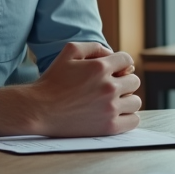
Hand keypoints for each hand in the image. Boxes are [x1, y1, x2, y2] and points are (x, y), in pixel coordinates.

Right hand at [0, 42, 141, 136]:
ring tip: (112, 102)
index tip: (112, 72)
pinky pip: (134, 120)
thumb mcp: (69, 52)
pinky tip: (116, 115)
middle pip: (134, 81)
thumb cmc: (52, 80)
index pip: (127, 60)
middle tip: (109, 88)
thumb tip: (112, 55)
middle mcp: (108, 87)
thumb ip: (94, 46)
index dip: (120, 64)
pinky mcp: (109, 127)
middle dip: (123, 81)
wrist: (38, 110)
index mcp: (100, 67)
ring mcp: (110, 108)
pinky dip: (128, 117)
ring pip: (136, 101)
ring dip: (126, 100)